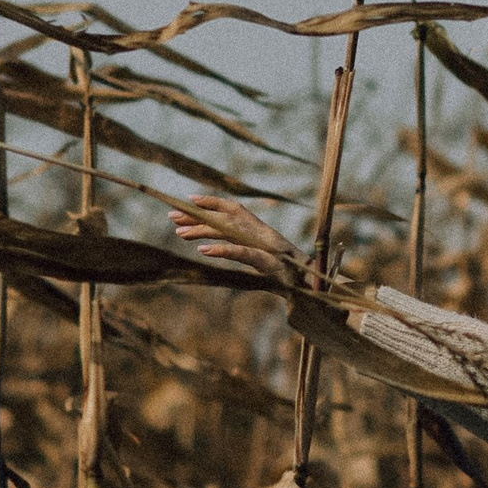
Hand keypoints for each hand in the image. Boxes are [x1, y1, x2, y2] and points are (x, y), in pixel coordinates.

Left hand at [169, 193, 300, 284]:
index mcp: (262, 230)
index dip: (212, 202)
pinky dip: (223, 250)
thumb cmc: (291, 274)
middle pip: (225, 219)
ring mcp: (266, 246)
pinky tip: (204, 251)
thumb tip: (221, 246)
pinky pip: (242, 253)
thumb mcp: (266, 258)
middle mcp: (262, 233)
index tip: (189, 200)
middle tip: (172, 216)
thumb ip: (247, 249)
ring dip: (203, 231)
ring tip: (180, 233)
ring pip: (229, 232)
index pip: (234, 209)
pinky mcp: (268, 262)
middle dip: (198, 216)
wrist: (315, 287)